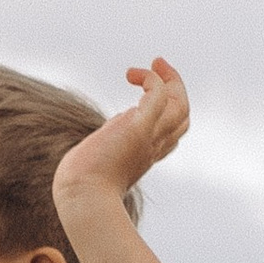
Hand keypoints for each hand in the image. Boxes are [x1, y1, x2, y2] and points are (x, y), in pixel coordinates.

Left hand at [54, 59, 192, 208]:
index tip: (148, 94)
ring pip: (180, 106)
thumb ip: (104, 150)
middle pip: (183, 117)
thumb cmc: (80, 189)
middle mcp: (152, 147)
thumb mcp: (96, 164)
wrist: (83, 199)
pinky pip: (159, 95)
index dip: (167, 112)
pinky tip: (131, 74)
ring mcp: (148, 137)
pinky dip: (152, 79)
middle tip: (158, 68)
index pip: (170, 133)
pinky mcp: (138, 128)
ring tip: (154, 64)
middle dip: (176, 89)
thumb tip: (102, 137)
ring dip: (171, 79)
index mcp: (144, 156)